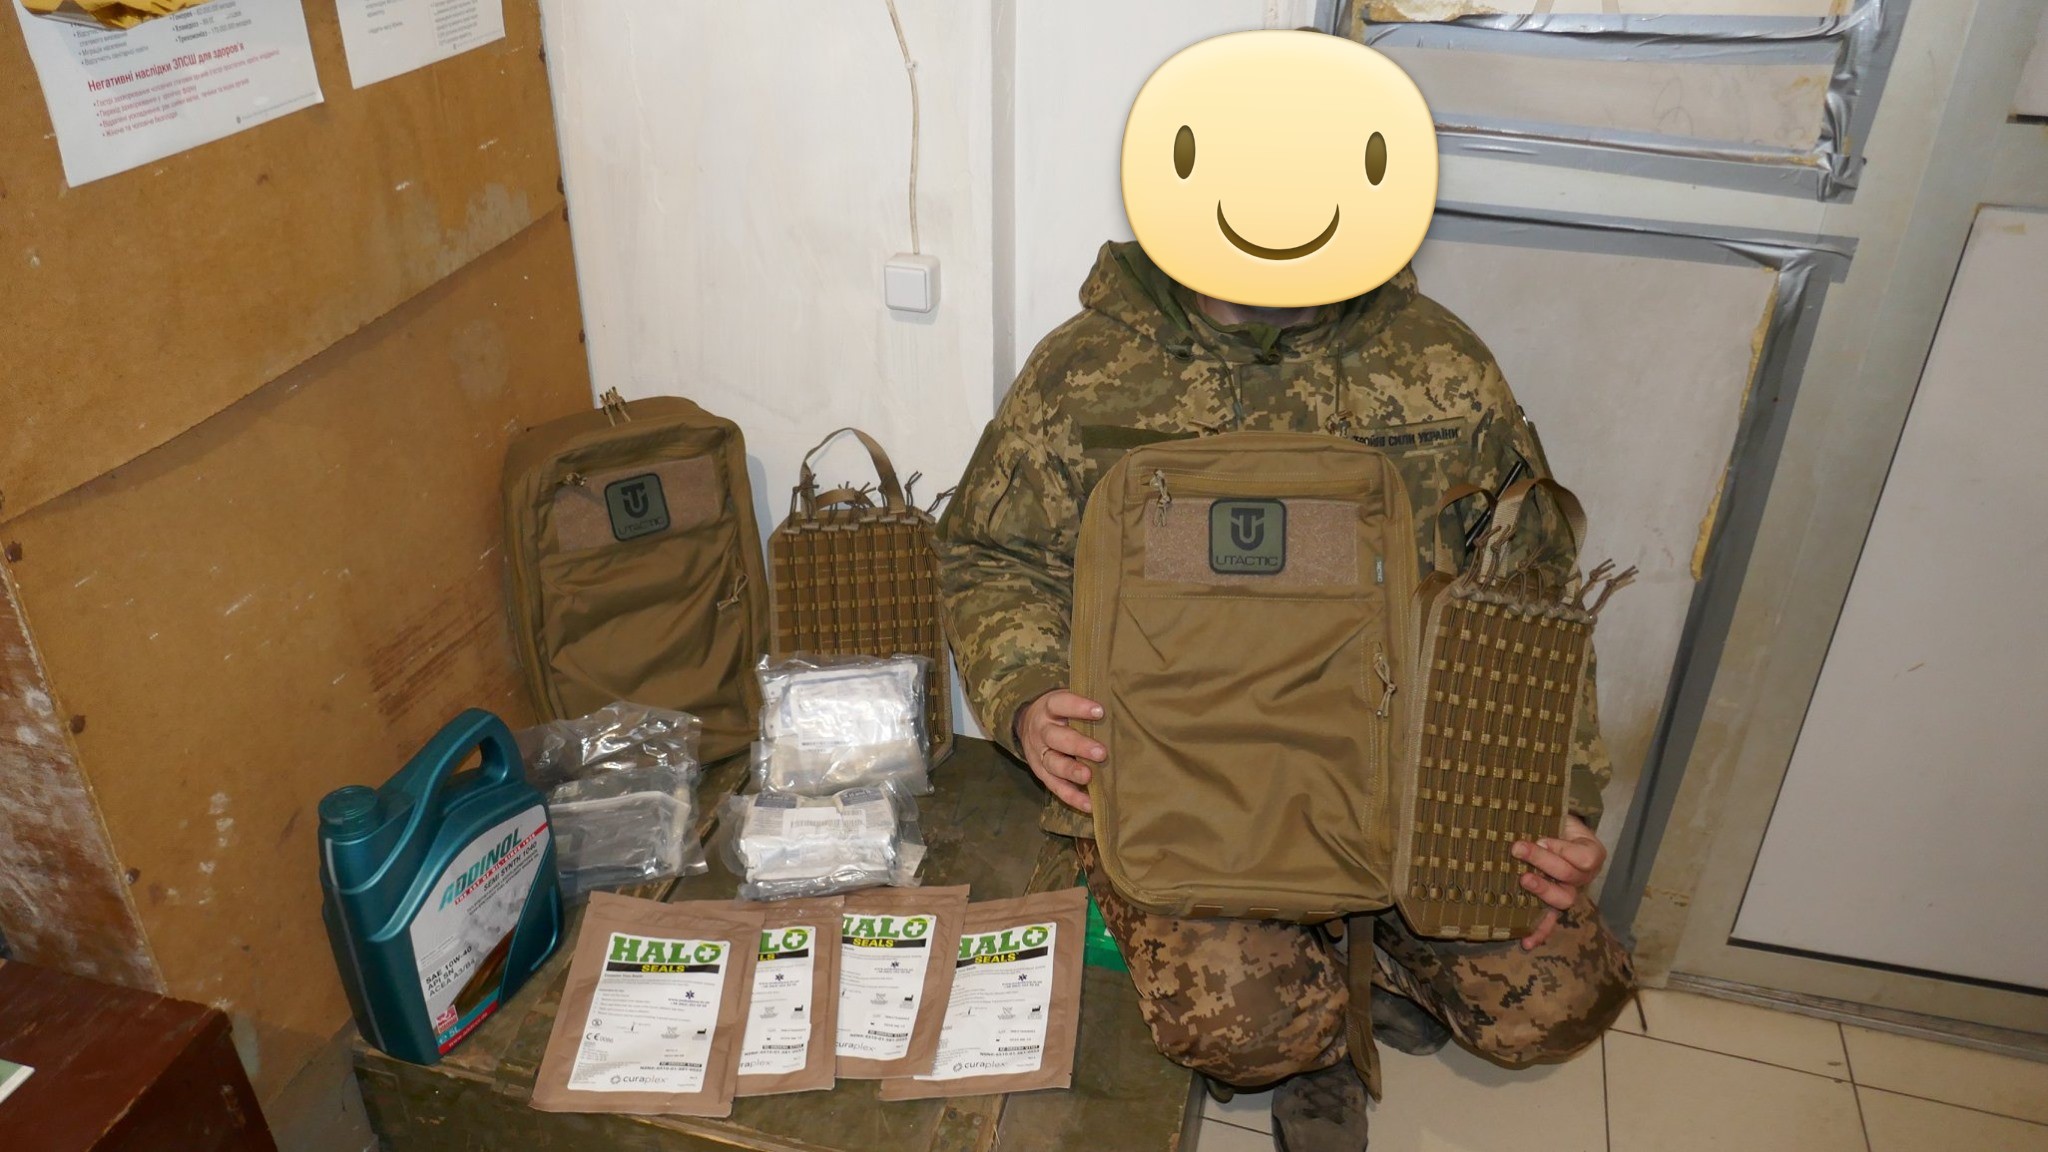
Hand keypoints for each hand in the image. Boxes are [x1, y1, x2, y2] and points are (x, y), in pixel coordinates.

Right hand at [1014, 689, 1105, 813]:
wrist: (1027, 724)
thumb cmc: (1060, 711)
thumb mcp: (1065, 700)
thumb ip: (1085, 703)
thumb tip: (1121, 703)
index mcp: (1049, 708)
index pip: (1060, 704)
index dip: (1078, 707)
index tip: (1100, 711)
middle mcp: (1041, 731)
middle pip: (1056, 738)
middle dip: (1078, 746)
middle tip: (1101, 752)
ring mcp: (1039, 754)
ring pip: (1053, 763)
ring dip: (1071, 771)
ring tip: (1089, 777)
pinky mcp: (1041, 774)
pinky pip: (1055, 787)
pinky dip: (1072, 796)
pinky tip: (1089, 804)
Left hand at [1512, 814, 1605, 949]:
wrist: (1555, 832)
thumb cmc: (1556, 823)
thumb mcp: (1559, 815)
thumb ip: (1549, 816)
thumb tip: (1519, 811)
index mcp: (1591, 853)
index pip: (1584, 858)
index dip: (1562, 849)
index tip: (1542, 838)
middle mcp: (1584, 876)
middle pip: (1571, 877)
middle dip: (1544, 863)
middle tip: (1518, 849)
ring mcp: (1570, 892)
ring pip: (1563, 899)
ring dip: (1542, 891)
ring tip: (1523, 880)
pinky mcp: (1553, 904)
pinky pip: (1550, 921)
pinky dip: (1540, 932)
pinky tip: (1526, 942)